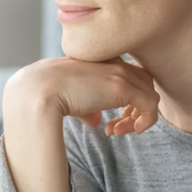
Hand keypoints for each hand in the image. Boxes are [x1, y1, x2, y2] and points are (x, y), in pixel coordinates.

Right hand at [5, 56, 159, 135]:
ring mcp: (121, 74)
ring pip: (150, 96)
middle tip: (116, 127)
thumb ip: (88, 108)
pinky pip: (151, 107)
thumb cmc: (50, 94)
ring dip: (137, 118)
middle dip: (135, 108)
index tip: (112, 119)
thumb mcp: (72, 99)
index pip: (131, 75)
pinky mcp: (124, 88)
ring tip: (116, 131)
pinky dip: (144, 122)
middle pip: (144, 84)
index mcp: (103, 60)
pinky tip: (122, 132)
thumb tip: (96, 121)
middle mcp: (115, 63)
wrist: (41, 90)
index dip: (128, 99)